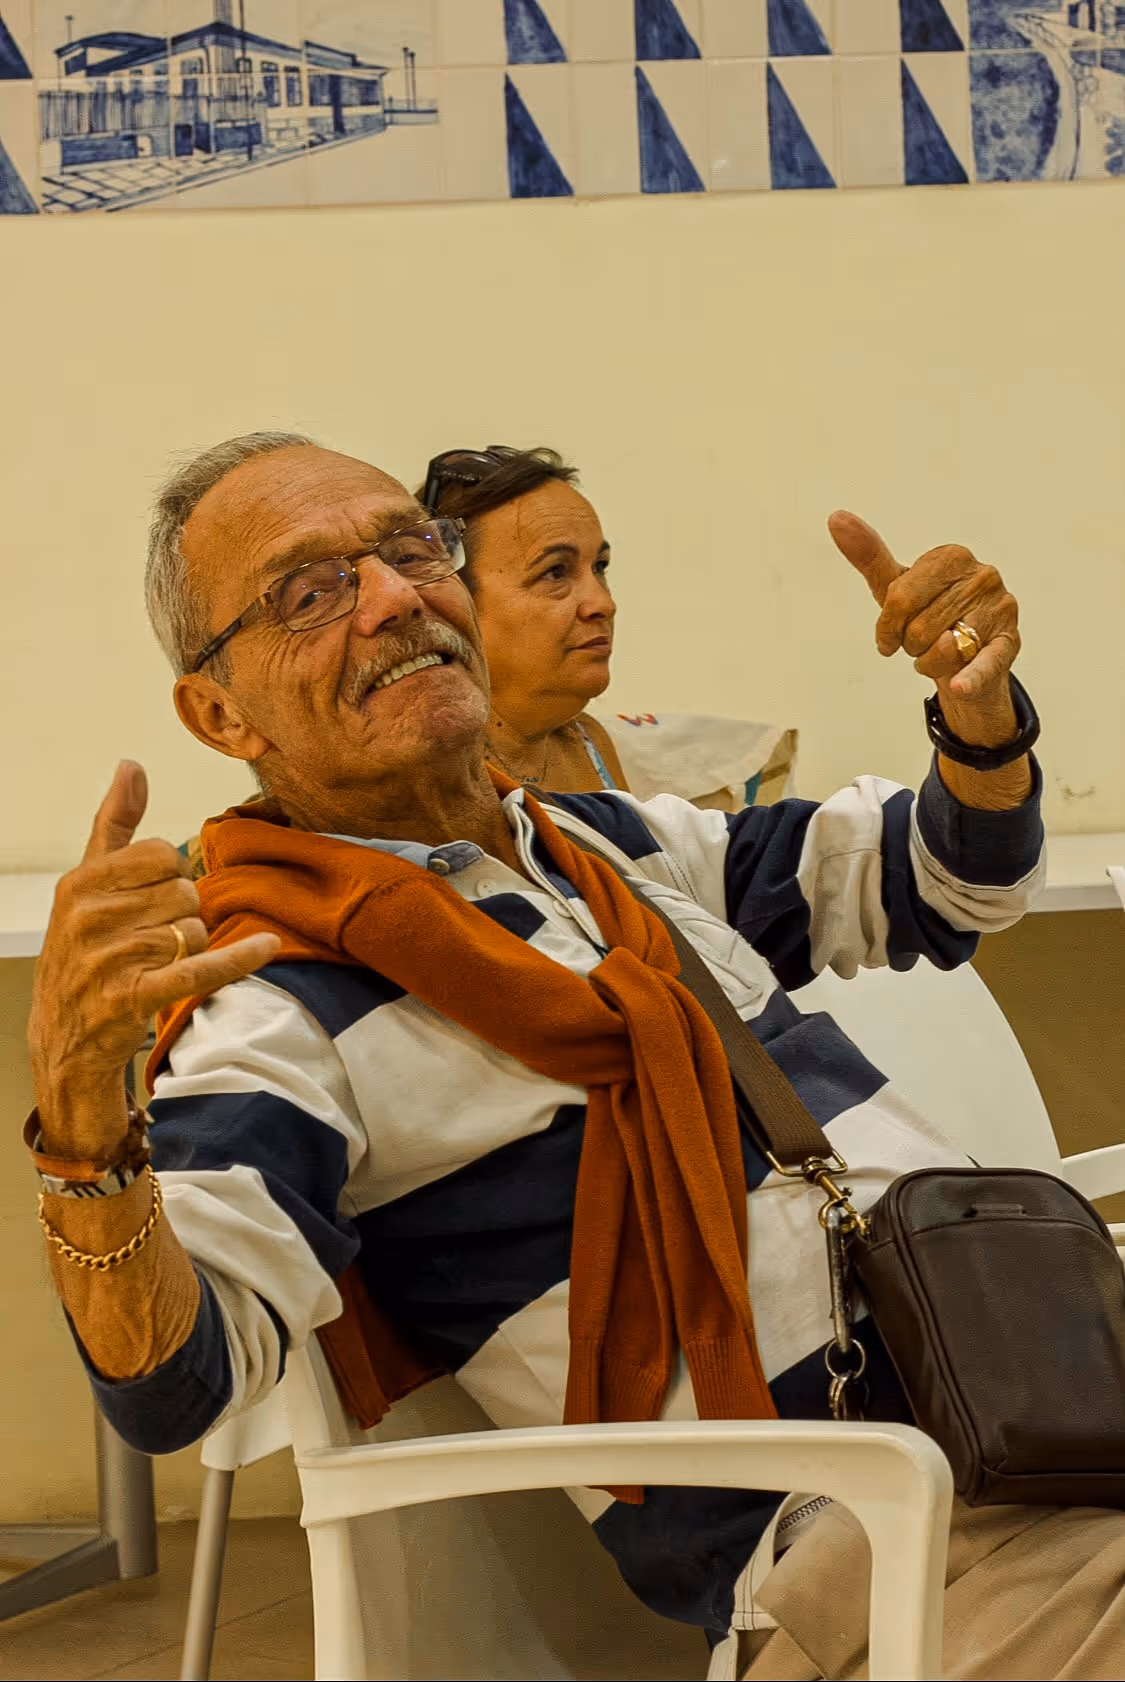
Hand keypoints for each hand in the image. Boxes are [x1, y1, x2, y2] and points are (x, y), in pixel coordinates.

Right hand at [28, 762, 279, 1156]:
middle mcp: (88, 919)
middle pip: (183, 892)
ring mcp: (110, 960)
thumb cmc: (83, 950)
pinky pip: (200, 968)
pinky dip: (238, 958)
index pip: (162, 854)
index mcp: (79, 884)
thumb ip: (114, 824)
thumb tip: (131, 765)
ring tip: (158, 964)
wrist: (64, 1038)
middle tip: (154, 940)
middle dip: (182, 915)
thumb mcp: (87, 885)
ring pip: (195, 930)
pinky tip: (265, 945)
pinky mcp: (134, 999)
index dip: (169, 876)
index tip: (150, 899)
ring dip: (192, 948)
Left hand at [828, 511, 1020, 746]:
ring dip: (929, 663)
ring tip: (940, 653)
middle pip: (918, 626)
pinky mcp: (1009, 644)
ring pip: (942, 649)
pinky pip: (983, 663)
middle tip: (923, 642)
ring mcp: (1000, 609)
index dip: (888, 626)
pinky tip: (959, 685)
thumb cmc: (929, 616)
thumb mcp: (896, 587)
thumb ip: (869, 556)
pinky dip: (970, 677)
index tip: (890, 634)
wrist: (964, 657)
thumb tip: (837, 518)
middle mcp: (982, 576)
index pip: (900, 597)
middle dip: (911, 644)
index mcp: (953, 556)